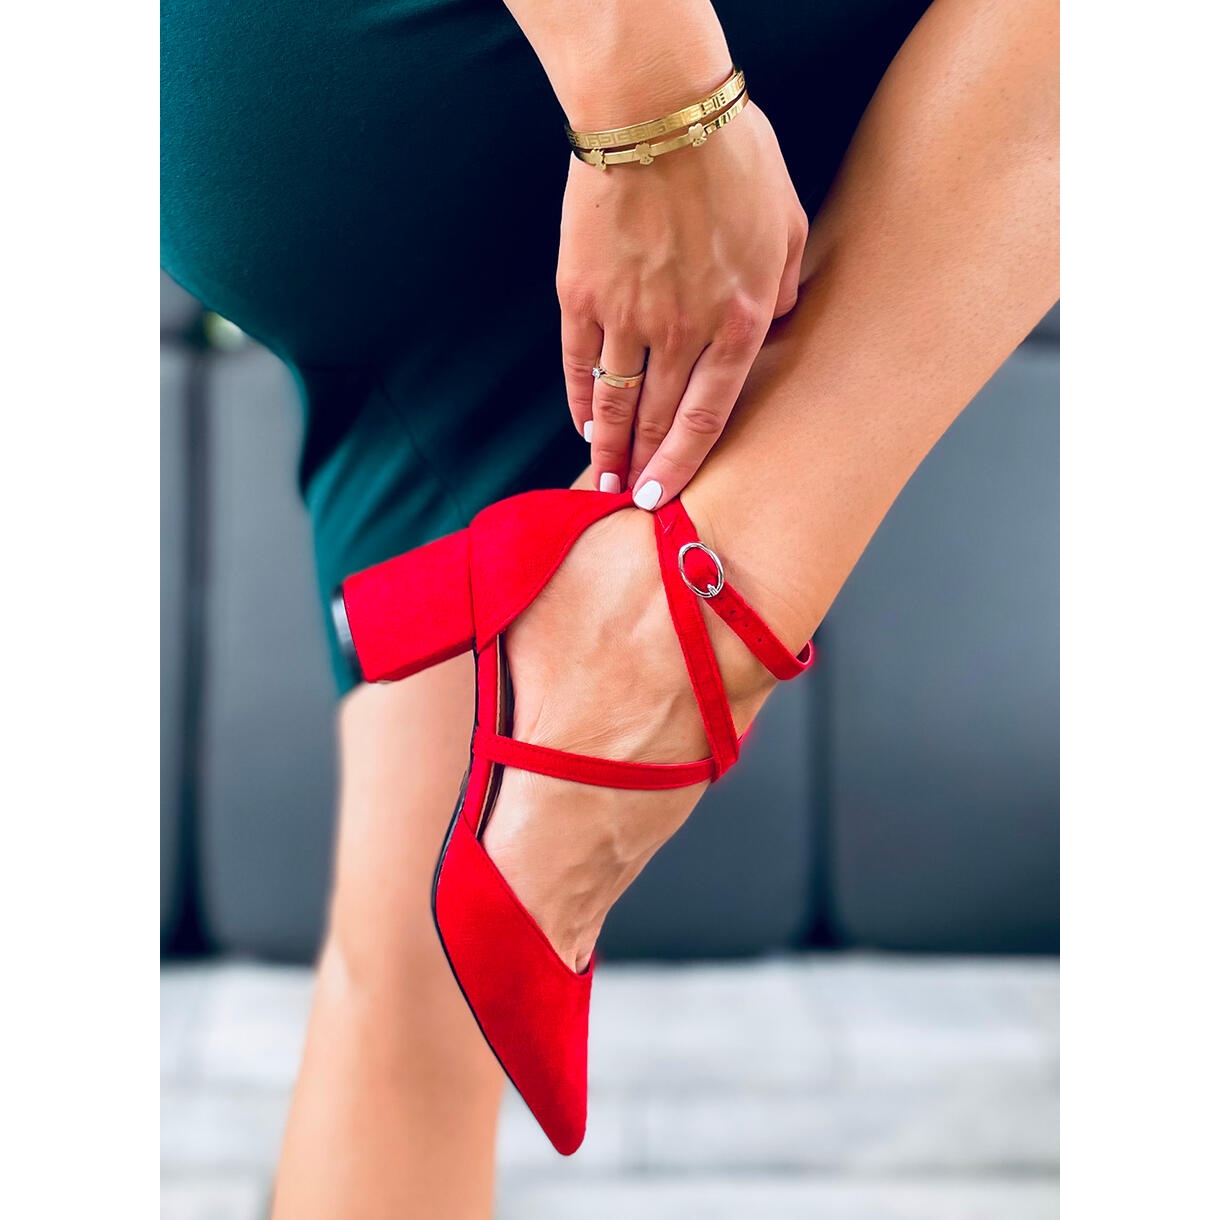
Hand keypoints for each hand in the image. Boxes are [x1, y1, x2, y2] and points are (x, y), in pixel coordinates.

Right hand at [558, 100, 806, 508]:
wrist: (657, 111)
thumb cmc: (732, 156)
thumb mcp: (788, 222)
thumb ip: (784, 287)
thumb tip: (773, 323)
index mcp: (737, 320)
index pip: (707, 417)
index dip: (683, 464)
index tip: (665, 495)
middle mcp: (681, 331)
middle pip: (657, 419)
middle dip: (643, 465)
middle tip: (627, 497)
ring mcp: (626, 316)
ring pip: (614, 402)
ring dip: (607, 445)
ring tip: (600, 475)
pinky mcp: (580, 294)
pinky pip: (577, 362)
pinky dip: (578, 397)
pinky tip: (581, 420)